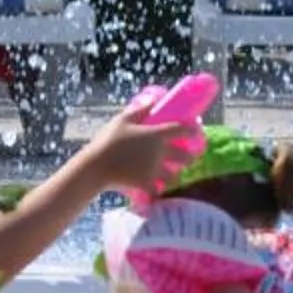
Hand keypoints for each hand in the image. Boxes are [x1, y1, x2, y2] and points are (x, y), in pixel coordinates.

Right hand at [77, 104, 202, 197]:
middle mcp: (160, 152)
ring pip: (173, 176)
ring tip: (171, 176)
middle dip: (189, 157)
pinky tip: (157, 193)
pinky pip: (157, 191)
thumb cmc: (108, 140)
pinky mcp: (147, 184)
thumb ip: (140, 110)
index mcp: (156, 134)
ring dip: (173, 175)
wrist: (97, 166)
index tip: (196, 130)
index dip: (192, 130)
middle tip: (189, 158)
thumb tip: (153, 99)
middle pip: (183, 156)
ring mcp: (155, 170)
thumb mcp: (122, 120)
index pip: (181, 130)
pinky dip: (158, 192)